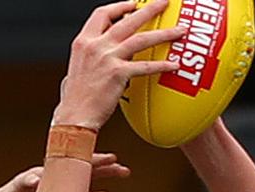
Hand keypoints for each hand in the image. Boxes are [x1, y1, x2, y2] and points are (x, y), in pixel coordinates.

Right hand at [52, 0, 184, 129]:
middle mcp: (95, 45)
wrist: (74, 116)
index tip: (133, 4)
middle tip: (165, 2)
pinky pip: (146, 66)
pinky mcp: (118, 74)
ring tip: (181, 30)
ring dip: (164, 32)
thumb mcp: (75, 70)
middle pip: (127, 19)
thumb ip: (88, 61)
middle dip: (149, 9)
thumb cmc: (74, 100)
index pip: (102, 14)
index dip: (119, 6)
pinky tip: (174, 65)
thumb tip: (94, 61)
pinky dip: (162, 65)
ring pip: (141, 38)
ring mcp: (107, 58)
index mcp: (83, 42)